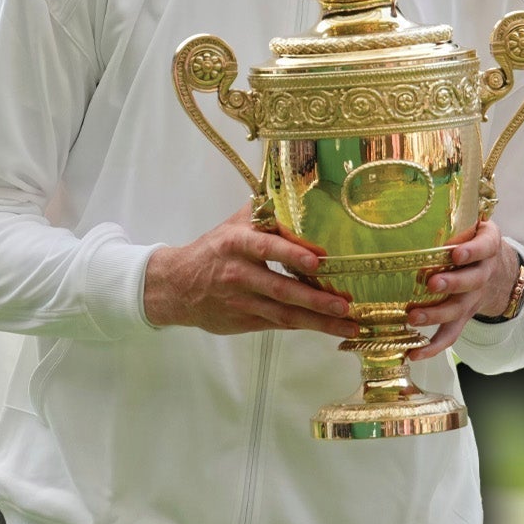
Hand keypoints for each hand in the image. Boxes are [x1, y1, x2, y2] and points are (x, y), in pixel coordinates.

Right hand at [142, 206, 356, 336]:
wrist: (176, 286)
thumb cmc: (214, 250)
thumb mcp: (234, 224)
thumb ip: (265, 212)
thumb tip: (299, 196)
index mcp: (237, 243)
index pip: (266, 247)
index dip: (292, 253)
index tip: (319, 260)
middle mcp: (239, 274)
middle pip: (280, 288)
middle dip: (315, 298)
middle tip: (344, 304)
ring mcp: (241, 301)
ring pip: (283, 313)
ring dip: (318, 320)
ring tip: (347, 322)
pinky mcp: (244, 321)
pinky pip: (278, 324)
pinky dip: (304, 325)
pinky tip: (328, 327)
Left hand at [407, 219, 515, 360]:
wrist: (498, 271)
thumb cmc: (475, 243)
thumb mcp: (474, 226)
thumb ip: (457, 221)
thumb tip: (414, 211)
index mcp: (488, 247)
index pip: (485, 247)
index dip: (472, 251)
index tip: (455, 253)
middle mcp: (483, 275)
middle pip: (472, 282)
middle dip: (452, 283)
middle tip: (431, 283)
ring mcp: (473, 299)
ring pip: (459, 310)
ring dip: (436, 315)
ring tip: (413, 317)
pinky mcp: (463, 318)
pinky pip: (451, 335)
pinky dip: (433, 346)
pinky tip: (414, 353)